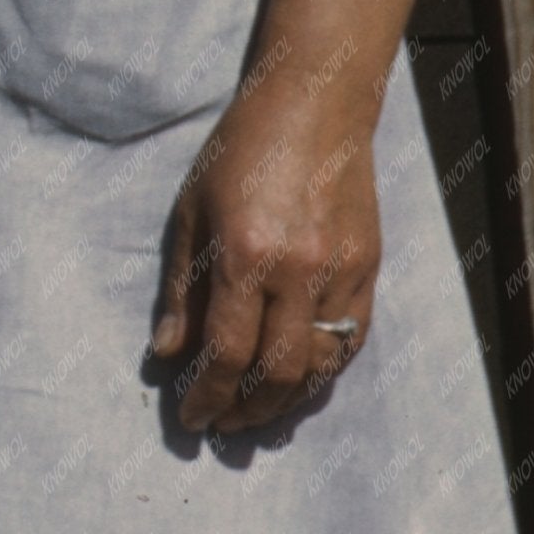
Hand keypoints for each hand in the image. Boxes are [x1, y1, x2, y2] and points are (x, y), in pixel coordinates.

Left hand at [154, 72, 380, 432]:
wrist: (313, 107)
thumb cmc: (239, 152)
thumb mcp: (191, 211)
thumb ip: (180, 288)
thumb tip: (166, 355)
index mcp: (243, 252)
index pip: (224, 352)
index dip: (205, 395)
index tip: (191, 420)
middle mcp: (296, 270)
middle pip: (275, 374)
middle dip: (245, 411)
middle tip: (222, 426)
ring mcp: (339, 273)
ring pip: (317, 368)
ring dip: (285, 404)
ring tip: (255, 415)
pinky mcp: (368, 271)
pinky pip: (348, 343)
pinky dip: (321, 373)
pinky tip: (296, 383)